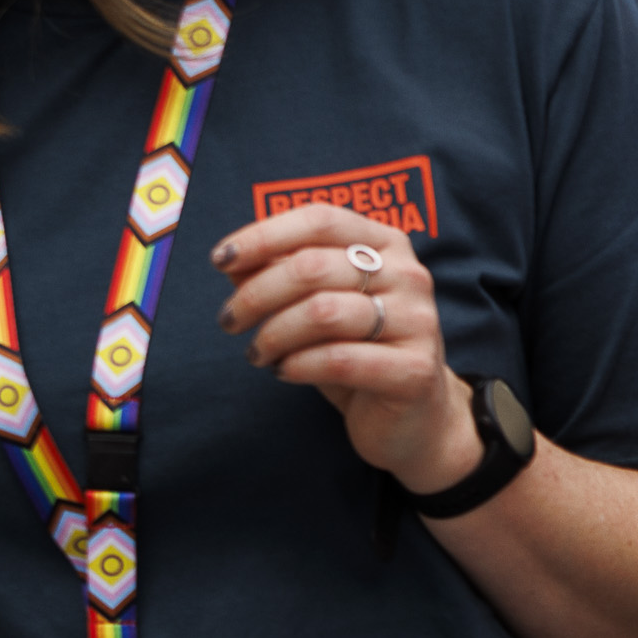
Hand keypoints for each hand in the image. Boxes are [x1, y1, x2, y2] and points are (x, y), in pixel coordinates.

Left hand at [207, 204, 479, 491]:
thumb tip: (232, 261)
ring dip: (274, 334)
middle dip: (256, 294)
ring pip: (322, 312)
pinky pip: (339, 359)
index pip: (320, 220)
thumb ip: (280, 275)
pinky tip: (284, 372)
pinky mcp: (416, 370)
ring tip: (258, 353)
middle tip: (229, 321)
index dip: (264, 236)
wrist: (414, 418)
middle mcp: (408, 275)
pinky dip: (298, 365)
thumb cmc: (357, 351)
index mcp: (387, 244)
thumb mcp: (317, 305)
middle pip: (313, 266)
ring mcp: (417, 321)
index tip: (220, 260)